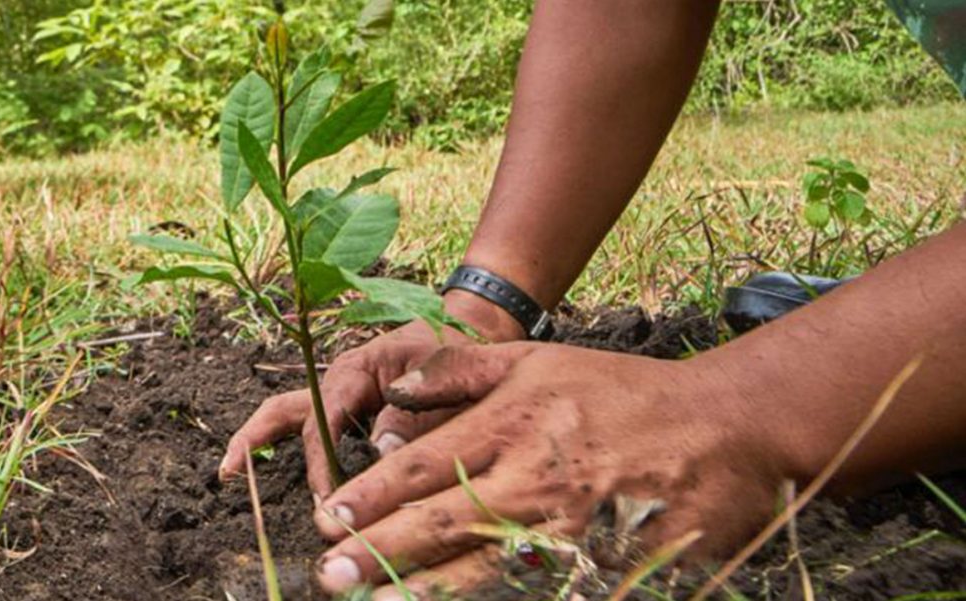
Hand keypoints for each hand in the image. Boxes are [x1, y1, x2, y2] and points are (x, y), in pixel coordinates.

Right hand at [218, 291, 524, 498]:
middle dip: (256, 438)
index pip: (324, 418)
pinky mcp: (351, 407)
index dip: (320, 459)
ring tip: (231, 472)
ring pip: (290, 415)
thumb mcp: (441, 377)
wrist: (467, 327)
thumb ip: (414, 415)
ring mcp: (341, 393)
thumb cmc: (454, 348)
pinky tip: (289, 476)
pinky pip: (316, 427)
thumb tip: (382, 453)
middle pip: (285, 408)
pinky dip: (300, 449)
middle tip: (228, 472)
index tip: (325, 496)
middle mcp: (340, 382)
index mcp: (355, 369)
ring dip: (261, 439)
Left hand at [311, 342, 805, 598]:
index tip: (329, 521)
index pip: (422, 466)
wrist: (723, 427)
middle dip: (379, 554)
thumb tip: (395, 388)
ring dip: (423, 589)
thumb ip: (460, 370)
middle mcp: (532, 476)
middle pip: (440, 522)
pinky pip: (537, 588)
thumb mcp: (538, 359)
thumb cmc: (622, 391)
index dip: (369, 498)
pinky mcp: (603, 563)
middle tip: (330, 577)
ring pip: (480, 568)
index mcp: (511, 422)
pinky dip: (496, 597)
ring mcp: (569, 526)